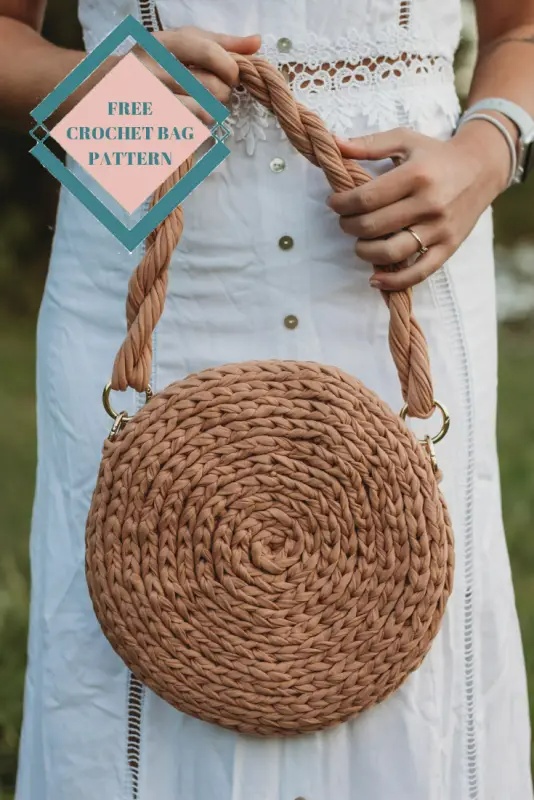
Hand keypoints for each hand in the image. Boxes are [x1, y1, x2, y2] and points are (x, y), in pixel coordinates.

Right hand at [133, 27, 261, 123]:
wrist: (106, 93)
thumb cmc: (153, 66)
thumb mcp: (178, 46)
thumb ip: (218, 44)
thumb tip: (256, 42)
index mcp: (159, 44)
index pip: (205, 50)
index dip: (229, 66)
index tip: (232, 76)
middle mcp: (151, 71)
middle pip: (212, 87)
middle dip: (223, 94)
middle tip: (214, 94)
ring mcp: (149, 103)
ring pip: (205, 114)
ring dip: (211, 114)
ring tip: (198, 106)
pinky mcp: (152, 130)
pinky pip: (192, 134)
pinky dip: (196, 129)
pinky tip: (185, 120)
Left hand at [326, 123, 510, 289]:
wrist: (482, 167)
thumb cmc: (436, 154)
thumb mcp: (404, 140)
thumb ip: (368, 145)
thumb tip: (333, 144)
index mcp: (415, 175)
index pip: (366, 198)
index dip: (341, 204)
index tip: (334, 203)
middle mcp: (428, 203)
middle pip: (373, 226)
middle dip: (349, 226)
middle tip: (345, 221)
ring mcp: (439, 228)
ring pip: (390, 252)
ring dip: (364, 252)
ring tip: (360, 243)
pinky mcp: (448, 247)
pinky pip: (418, 273)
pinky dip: (394, 282)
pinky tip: (376, 279)